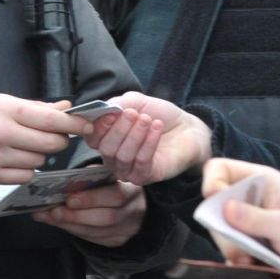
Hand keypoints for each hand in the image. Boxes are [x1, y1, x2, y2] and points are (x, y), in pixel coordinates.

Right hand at [0, 94, 87, 184]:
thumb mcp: (4, 102)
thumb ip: (37, 108)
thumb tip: (67, 109)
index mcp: (7, 110)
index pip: (51, 120)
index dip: (74, 124)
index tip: (87, 125)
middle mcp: (2, 134)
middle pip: (50, 144)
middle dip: (58, 140)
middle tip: (53, 135)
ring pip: (39, 162)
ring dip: (39, 155)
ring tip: (24, 145)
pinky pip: (25, 177)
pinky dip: (26, 170)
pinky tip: (15, 159)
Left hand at [32, 180, 146, 246]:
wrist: (130, 201)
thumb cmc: (112, 183)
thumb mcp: (106, 173)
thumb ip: (90, 176)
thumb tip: (65, 183)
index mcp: (132, 189)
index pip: (116, 195)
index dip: (92, 198)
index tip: (69, 199)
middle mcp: (133, 210)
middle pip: (107, 218)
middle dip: (77, 215)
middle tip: (55, 211)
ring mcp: (127, 228)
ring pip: (99, 232)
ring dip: (72, 225)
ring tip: (51, 217)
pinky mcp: (118, 240)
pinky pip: (95, 239)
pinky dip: (75, 231)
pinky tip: (61, 224)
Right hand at [82, 92, 211, 184]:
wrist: (186, 127)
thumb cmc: (158, 115)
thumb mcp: (135, 102)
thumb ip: (116, 104)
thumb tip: (103, 110)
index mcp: (107, 139)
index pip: (92, 138)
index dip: (99, 126)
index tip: (112, 112)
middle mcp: (114, 158)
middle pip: (106, 149)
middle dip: (119, 129)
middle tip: (134, 114)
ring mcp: (129, 170)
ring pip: (122, 156)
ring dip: (135, 135)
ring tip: (148, 119)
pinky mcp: (146, 176)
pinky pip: (141, 162)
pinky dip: (148, 143)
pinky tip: (156, 128)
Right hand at [201, 159, 279, 264]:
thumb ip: (260, 219)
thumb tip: (225, 208)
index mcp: (260, 181)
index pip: (220, 169)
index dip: (212, 183)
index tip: (220, 210)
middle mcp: (248, 197)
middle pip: (214, 205)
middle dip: (222, 230)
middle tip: (240, 252)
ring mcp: (245, 220)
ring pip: (219, 229)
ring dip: (230, 248)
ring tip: (249, 262)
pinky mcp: (245, 240)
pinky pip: (228, 247)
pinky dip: (235, 259)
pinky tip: (250, 265)